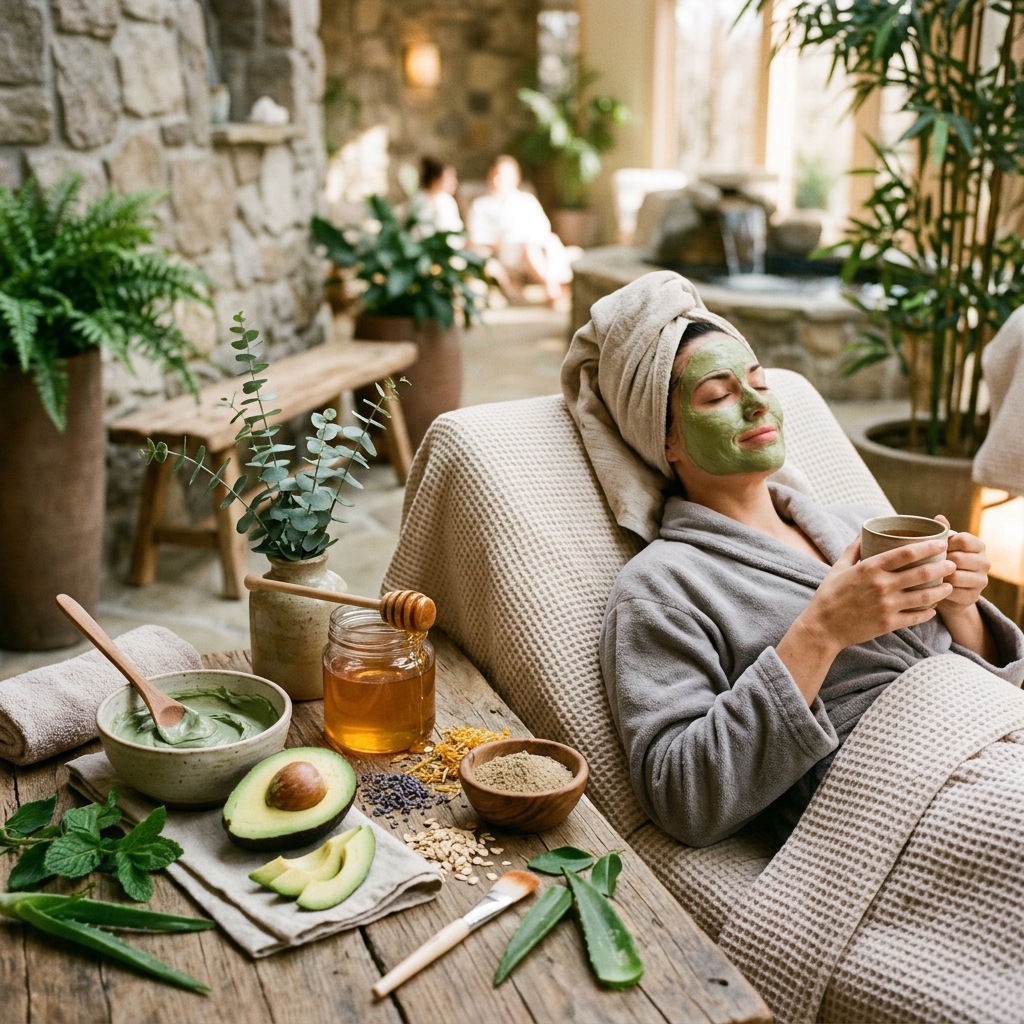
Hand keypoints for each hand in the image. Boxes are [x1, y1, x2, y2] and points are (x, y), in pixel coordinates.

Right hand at [777, 535, 954, 704]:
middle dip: (942, 567)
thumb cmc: (829, 595)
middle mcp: (881, 586)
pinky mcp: (888, 624)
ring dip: (941, 590)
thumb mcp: (838, 568)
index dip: (927, 547)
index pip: (905, 553)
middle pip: (921, 573)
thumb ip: (854, 549)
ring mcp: (886, 606)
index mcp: (869, 569)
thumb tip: (863, 530)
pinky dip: (928, 613)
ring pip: (924, 597)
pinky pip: (916, 617)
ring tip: (949, 586)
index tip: (941, 543)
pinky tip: (933, 609)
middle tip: (952, 564)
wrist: (822, 628)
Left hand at [933, 515, 989, 612]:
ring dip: (939, 577)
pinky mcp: (973, 597)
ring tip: (929, 576)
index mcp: (979, 546)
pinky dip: (940, 590)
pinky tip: (933, 588)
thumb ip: (943, 531)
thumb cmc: (943, 561)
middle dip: (939, 562)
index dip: (945, 544)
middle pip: (958, 559)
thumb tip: (939, 517)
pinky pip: (953, 592)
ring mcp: (981, 581)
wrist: (946, 590)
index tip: (934, 549)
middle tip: (927, 564)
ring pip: (955, 576)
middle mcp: (985, 563)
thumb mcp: (943, 545)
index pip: (963, 540)